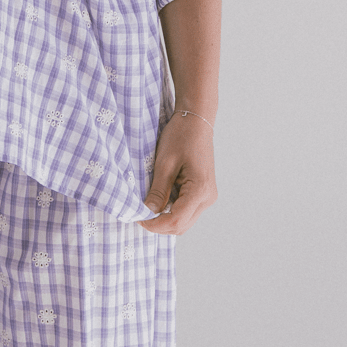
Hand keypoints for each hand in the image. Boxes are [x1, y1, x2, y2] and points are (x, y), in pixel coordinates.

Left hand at [138, 111, 217, 234]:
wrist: (196, 120)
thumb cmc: (181, 136)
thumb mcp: (165, 163)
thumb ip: (158, 191)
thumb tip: (148, 212)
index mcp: (200, 190)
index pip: (176, 220)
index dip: (155, 224)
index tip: (138, 219)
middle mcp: (208, 198)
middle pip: (182, 225)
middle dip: (160, 224)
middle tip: (140, 214)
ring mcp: (208, 196)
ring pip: (185, 221)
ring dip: (166, 218)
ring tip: (149, 206)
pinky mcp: (204, 192)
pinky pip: (187, 210)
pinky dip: (173, 210)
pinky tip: (160, 199)